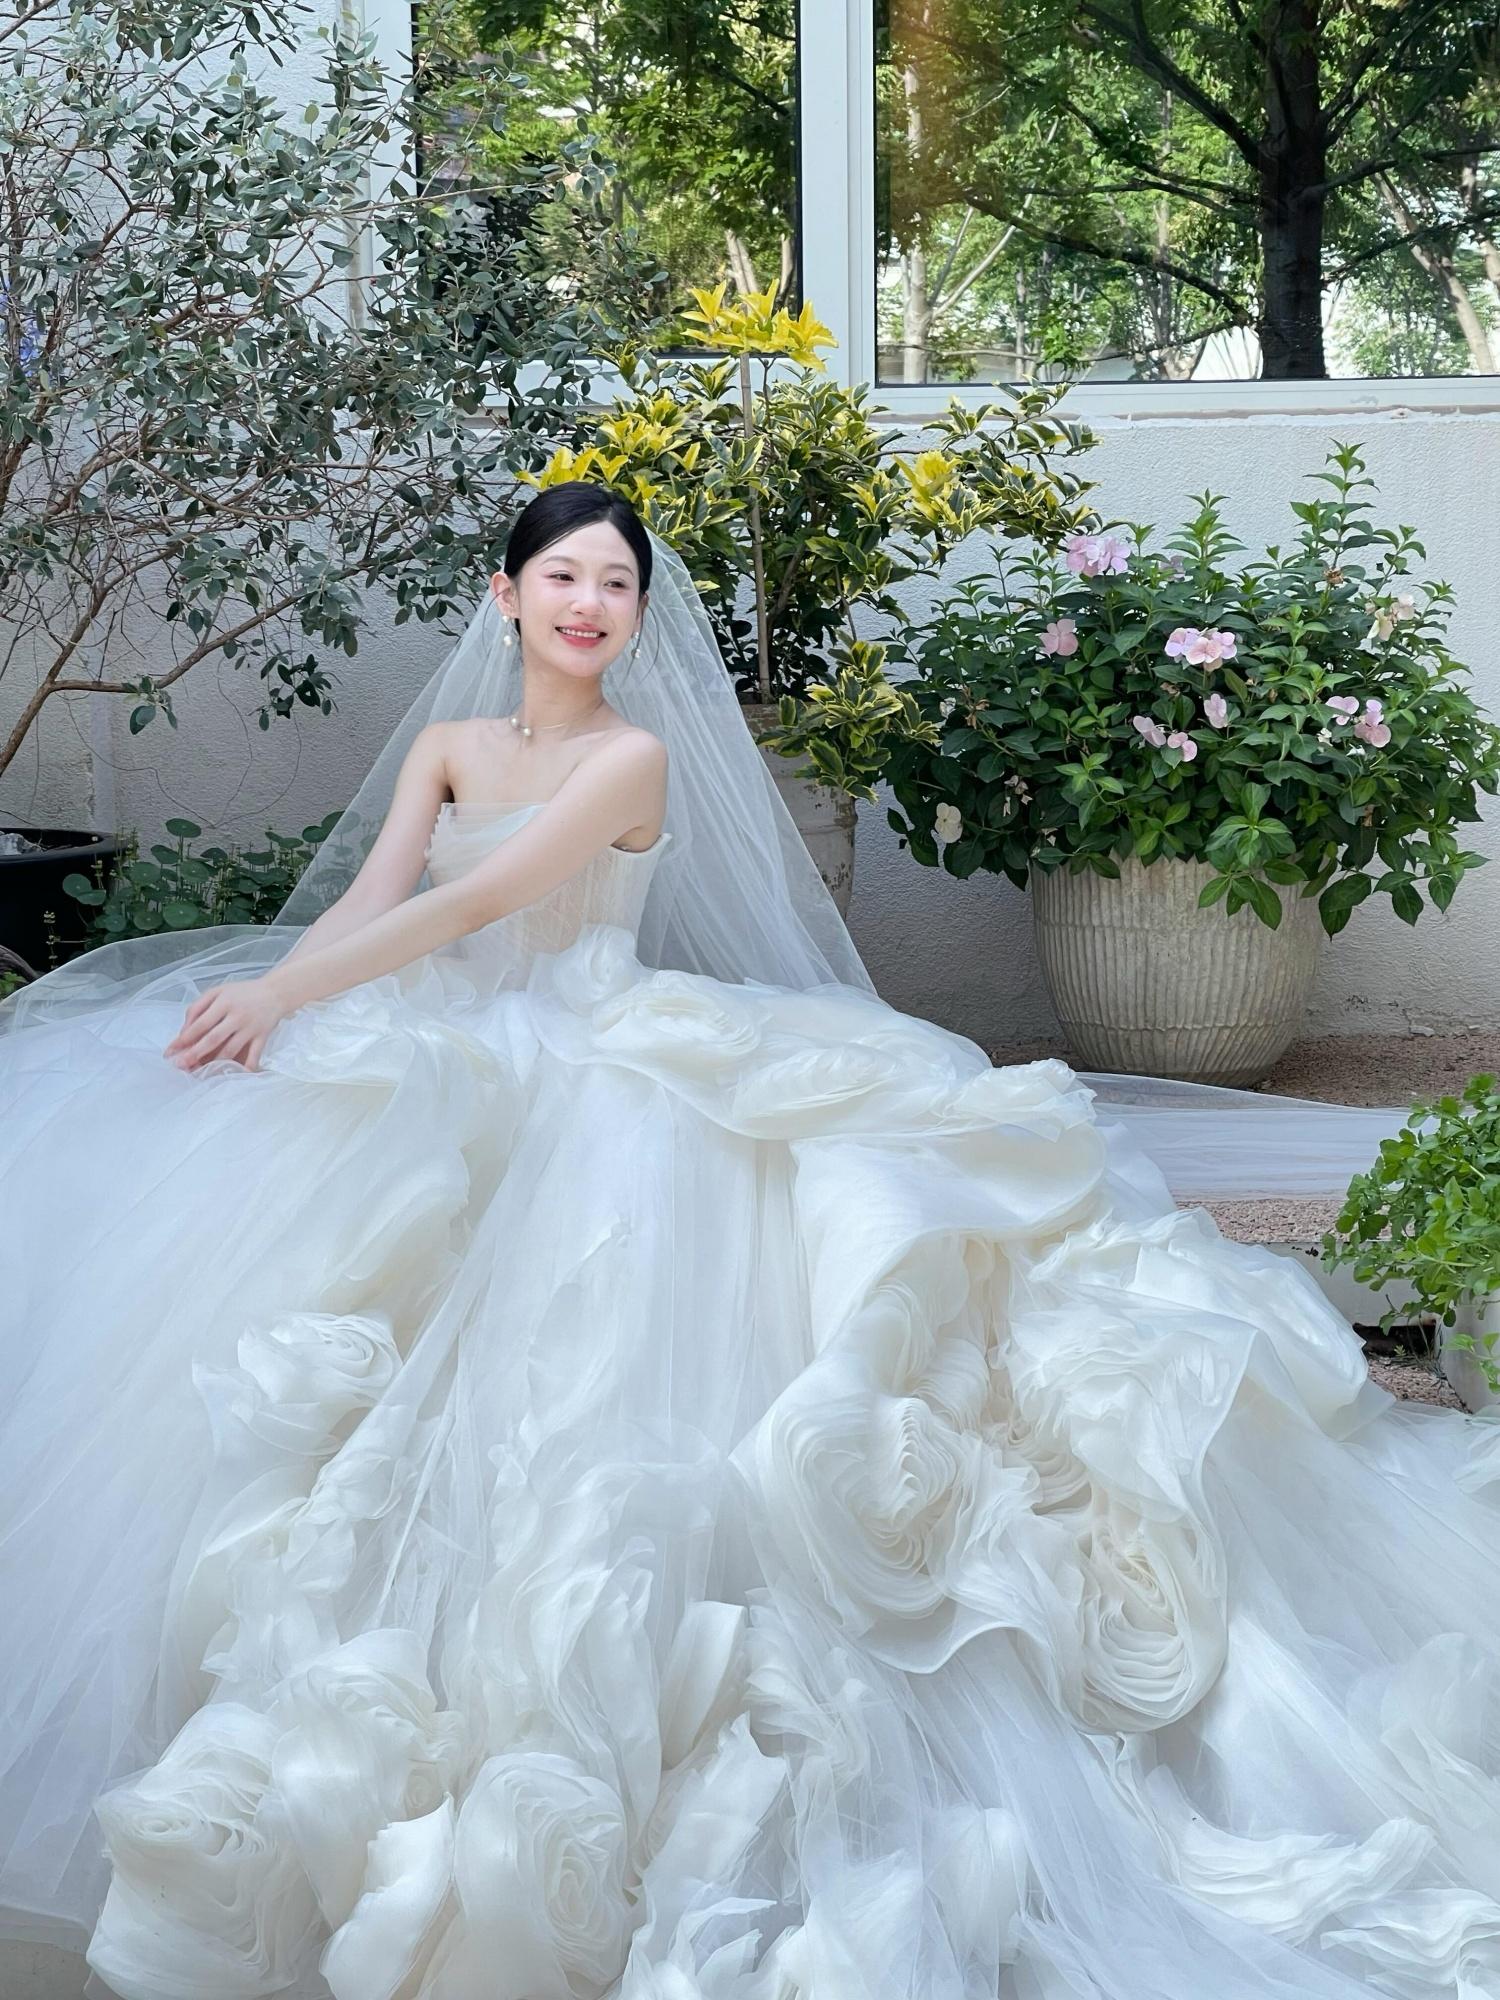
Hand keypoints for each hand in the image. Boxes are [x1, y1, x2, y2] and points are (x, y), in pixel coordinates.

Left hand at [165, 977, 289, 1073]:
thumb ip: (199, 1007)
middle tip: (180, 1065)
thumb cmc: (243, 992)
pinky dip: (246, 1067)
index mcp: (224, 1002)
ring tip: (200, 1073)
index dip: (184, 1038)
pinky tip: (235, 1076)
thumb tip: (184, 1030)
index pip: (200, 1023)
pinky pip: (254, 1055)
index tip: (171, 1050)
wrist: (276, 992)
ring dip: (214, 1064)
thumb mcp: (218, 991)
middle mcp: (237, 1016)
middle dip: (195, 1054)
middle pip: (213, 1038)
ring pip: (230, 1050)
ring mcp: (251, 1028)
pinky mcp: (262, 1037)